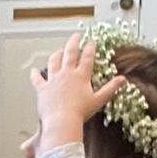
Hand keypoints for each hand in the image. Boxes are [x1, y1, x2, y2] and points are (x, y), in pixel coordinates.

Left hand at [30, 33, 126, 150]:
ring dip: (57, 54)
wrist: (62, 121)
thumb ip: (110, 88)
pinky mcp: (42, 89)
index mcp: (81, 76)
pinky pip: (37, 79)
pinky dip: (35, 75)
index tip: (91, 41)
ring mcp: (53, 80)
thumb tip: (123, 79)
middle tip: (76, 36)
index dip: (90, 48)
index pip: (87, 57)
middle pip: (70, 53)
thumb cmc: (80, 113)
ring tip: (59, 50)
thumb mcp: (99, 100)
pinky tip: (33, 70)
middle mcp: (67, 74)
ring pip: (54, 62)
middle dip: (74, 42)